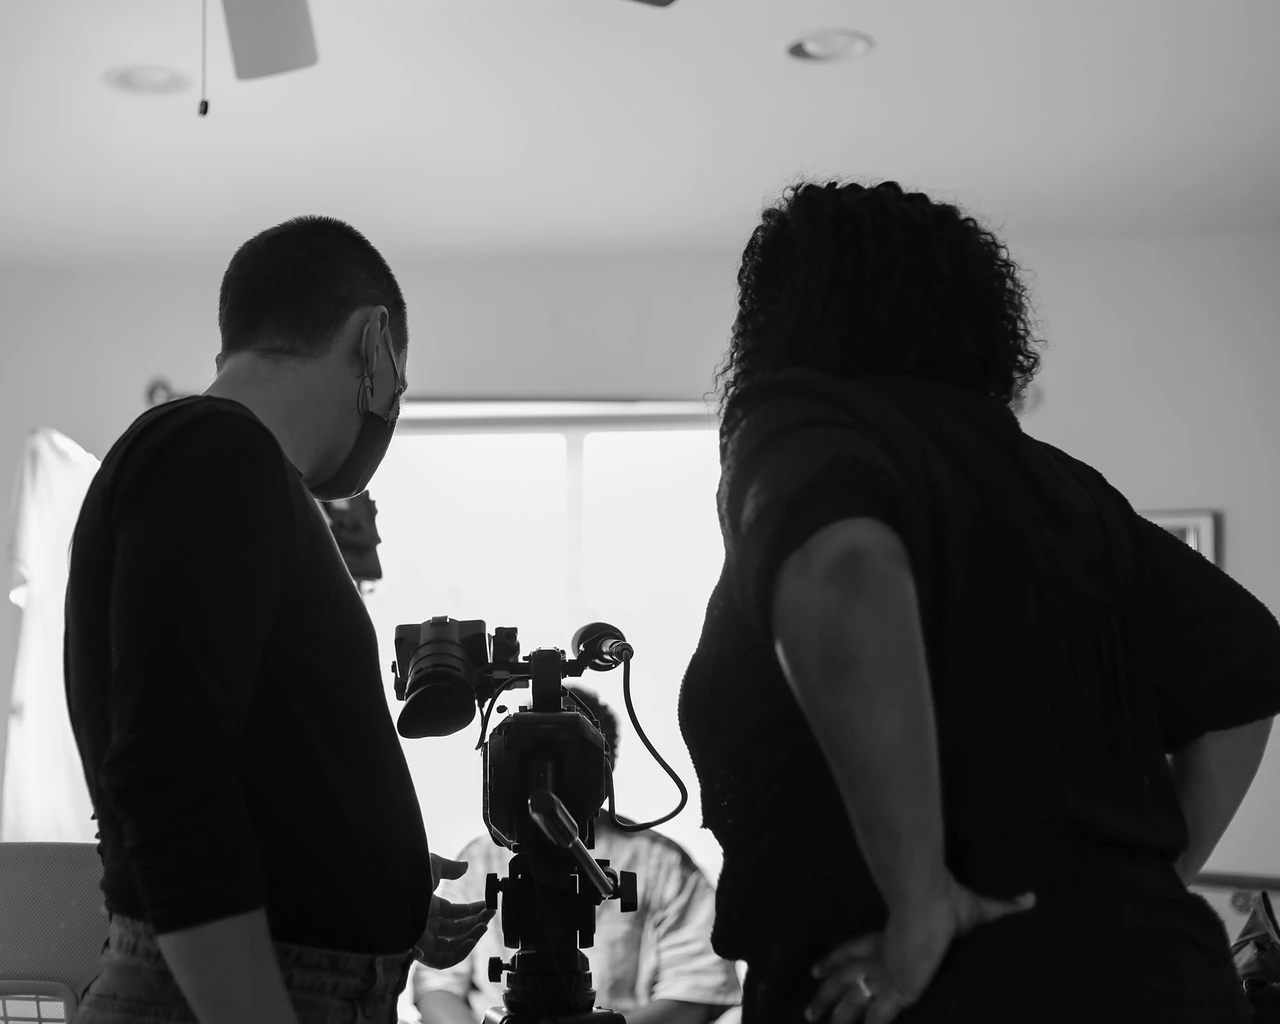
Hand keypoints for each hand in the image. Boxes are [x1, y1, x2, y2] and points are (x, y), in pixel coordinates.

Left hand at [413, 854, 495, 969]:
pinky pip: (443, 960)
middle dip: (475, 923)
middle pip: (455, 930)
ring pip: (451, 947)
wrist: (391, 888)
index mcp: (428, 906)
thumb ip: (450, 868)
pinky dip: (460, 953)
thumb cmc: (409, 874)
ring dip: (470, 938)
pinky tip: (471, 940)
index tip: (486, 906)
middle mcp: (425, 924)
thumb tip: (465, 867)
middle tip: (490, 914)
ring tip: (483, 927)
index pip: (454, 914)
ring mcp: (423, 938)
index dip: (472, 910)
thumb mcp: (433, 866)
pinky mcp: (420, 950)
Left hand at [804, 876, 1034, 1023]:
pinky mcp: (895, 987)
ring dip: (831, 1010)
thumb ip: (1002, 907)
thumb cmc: (946, 901)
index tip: (816, 967)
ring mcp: (884, 971)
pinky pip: (875, 1014)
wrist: (930, 901)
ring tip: (814, 1023)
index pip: (854, 949)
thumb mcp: (976, 908)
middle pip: (843, 976)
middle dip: (825, 992)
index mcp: (887, 937)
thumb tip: (1031, 899)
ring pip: (849, 995)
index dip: (836, 959)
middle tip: (808, 1010)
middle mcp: (879, 955)